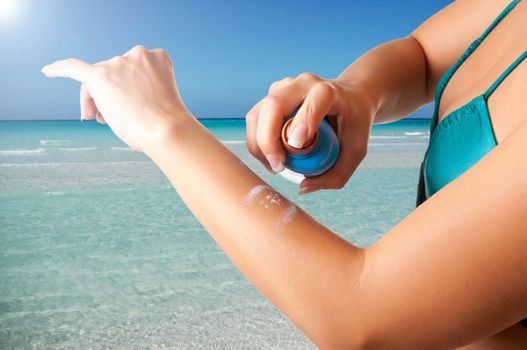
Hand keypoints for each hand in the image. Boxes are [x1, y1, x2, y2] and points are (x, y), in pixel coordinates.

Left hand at [41, 45, 190, 153]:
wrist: (167, 130)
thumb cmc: (167, 123)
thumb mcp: (159, 99)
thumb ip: (140, 92)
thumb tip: (119, 102)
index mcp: (157, 58)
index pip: (132, 71)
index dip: (125, 89)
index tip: (125, 107)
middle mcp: (137, 55)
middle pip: (113, 75)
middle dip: (108, 97)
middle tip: (104, 120)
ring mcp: (118, 64)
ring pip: (98, 81)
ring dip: (97, 101)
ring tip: (101, 120)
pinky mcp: (99, 76)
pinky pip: (73, 68)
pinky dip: (59, 69)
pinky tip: (47, 71)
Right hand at [246, 72, 376, 194]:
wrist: (350, 97)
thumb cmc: (354, 123)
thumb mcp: (356, 151)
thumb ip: (336, 175)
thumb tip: (302, 187)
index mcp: (329, 91)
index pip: (316, 99)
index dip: (305, 118)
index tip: (297, 144)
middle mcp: (302, 84)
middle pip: (274, 105)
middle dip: (268, 139)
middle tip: (279, 166)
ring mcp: (283, 88)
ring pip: (258, 114)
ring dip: (259, 144)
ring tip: (276, 165)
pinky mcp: (271, 97)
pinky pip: (255, 120)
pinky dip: (257, 142)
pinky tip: (272, 157)